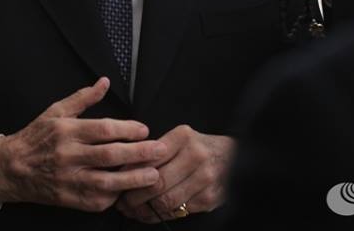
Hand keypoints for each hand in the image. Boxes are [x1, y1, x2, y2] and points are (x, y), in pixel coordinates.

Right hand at [0, 78, 167, 211]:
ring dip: (133, 179)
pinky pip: (96, 200)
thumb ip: (84, 98)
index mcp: (67, 131)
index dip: (127, 129)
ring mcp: (69, 179)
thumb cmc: (36, 137)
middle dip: (139, 153)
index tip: (145, 130)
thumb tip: (105, 82)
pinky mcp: (69, 198)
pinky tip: (129, 191)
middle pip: (110, 155)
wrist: (11, 168)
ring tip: (154, 175)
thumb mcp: (56, 111)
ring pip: (107, 181)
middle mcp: (68, 155)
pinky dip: (115, 196)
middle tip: (160, 150)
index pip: (103, 129)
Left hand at [116, 126, 235, 223]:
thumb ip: (156, 152)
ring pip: (165, 201)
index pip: (149, 158)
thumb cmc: (200, 147)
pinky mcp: (209, 199)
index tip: (118, 181)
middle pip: (156, 183)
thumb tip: (125, 170)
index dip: (130, 174)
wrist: (235, 157)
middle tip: (122, 202)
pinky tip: (150, 214)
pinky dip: (159, 215)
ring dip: (144, 210)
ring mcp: (205, 179)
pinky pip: (177, 211)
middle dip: (134, 196)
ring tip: (132, 211)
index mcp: (184, 137)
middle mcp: (196, 157)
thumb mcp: (180, 139)